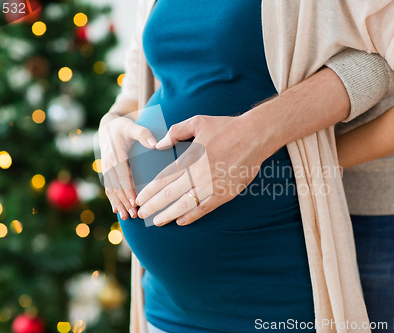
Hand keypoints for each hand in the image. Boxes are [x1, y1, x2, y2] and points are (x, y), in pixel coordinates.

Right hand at [98, 111, 157, 219]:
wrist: (108, 127)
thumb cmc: (123, 127)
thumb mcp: (132, 126)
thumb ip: (143, 134)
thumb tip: (155, 144)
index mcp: (115, 155)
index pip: (122, 175)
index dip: (127, 189)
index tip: (134, 201)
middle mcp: (108, 164)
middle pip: (115, 187)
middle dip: (124, 202)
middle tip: (135, 215)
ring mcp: (105, 169)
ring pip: (111, 190)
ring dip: (118, 204)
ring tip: (127, 217)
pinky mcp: (106, 173)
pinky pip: (108, 188)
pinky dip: (113, 200)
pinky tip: (117, 211)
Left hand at [135, 114, 270, 225]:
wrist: (254, 136)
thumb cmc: (226, 127)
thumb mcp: (197, 122)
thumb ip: (176, 132)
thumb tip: (159, 145)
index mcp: (190, 158)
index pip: (163, 179)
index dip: (149, 191)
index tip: (139, 198)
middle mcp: (198, 175)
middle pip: (170, 195)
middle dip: (153, 206)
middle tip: (142, 214)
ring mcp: (212, 186)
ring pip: (185, 205)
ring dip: (168, 214)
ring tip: (157, 221)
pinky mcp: (224, 194)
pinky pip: (204, 209)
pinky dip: (191, 216)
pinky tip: (181, 221)